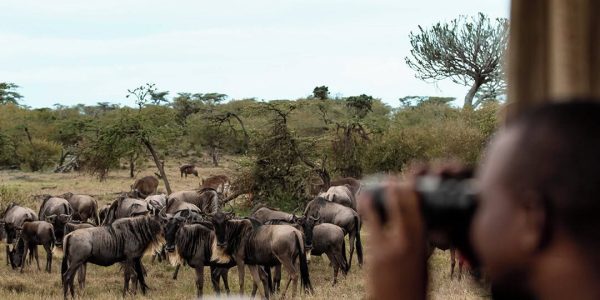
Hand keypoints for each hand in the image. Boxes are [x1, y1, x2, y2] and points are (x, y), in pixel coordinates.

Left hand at [358, 176, 427, 299]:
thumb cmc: (415, 288)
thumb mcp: (424, 264)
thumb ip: (420, 245)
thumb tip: (420, 229)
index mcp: (420, 245)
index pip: (416, 212)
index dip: (412, 193)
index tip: (408, 180)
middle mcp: (404, 244)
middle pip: (400, 209)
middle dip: (395, 191)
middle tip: (390, 178)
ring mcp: (386, 249)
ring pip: (377, 218)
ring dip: (372, 203)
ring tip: (366, 192)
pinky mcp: (373, 256)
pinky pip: (370, 231)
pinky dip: (368, 219)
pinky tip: (363, 212)